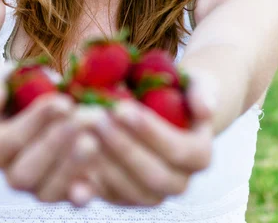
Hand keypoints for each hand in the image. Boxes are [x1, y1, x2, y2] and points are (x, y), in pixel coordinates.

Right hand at [0, 64, 100, 205]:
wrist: (34, 106)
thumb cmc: (16, 89)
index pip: (9, 141)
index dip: (36, 122)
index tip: (63, 102)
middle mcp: (13, 173)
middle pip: (26, 172)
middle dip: (56, 145)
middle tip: (82, 119)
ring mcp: (39, 187)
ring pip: (49, 190)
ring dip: (72, 166)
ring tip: (94, 139)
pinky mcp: (66, 191)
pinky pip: (73, 198)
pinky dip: (86, 190)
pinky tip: (99, 173)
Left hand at [75, 72, 215, 205]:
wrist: (165, 107)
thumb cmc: (179, 89)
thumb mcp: (195, 81)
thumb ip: (202, 91)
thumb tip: (206, 109)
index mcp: (199, 156)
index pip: (177, 150)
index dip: (150, 132)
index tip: (123, 108)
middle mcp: (179, 182)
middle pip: (152, 175)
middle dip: (122, 147)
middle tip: (96, 117)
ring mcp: (151, 193)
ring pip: (127, 189)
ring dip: (103, 162)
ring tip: (81, 131)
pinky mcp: (125, 196)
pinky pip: (107, 194)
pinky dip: (89, 179)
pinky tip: (71, 155)